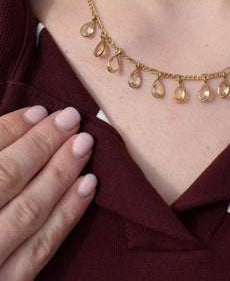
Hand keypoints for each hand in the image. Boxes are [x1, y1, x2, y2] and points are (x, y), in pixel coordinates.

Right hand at [0, 106, 96, 280]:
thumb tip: (12, 129)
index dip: (9, 130)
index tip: (38, 111)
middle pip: (6, 178)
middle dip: (41, 144)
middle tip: (71, 117)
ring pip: (28, 212)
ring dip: (60, 174)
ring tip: (84, 143)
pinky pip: (40, 250)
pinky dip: (67, 215)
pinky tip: (88, 186)